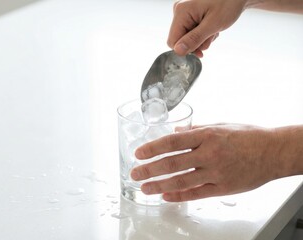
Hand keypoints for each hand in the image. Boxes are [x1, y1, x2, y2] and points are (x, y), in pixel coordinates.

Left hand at [130, 124, 282, 201]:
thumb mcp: (220, 125)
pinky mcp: (223, 188)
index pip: (172, 142)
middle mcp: (209, 154)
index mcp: (207, 136)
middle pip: (172, 163)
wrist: (273, 152)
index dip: (153, 148)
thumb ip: (196, 130)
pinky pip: (197, 193)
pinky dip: (179, 195)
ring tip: (145, 188)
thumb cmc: (247, 136)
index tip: (139, 154)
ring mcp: (216, 173)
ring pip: (182, 181)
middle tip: (135, 173)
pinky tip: (166, 196)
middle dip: (150, 169)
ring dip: (160, 185)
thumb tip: (176, 132)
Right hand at [167, 0, 246, 56]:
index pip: (172, 41)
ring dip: (202, 39)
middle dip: (196, 43)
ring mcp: (185, 13)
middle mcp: (179, 11)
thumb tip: (178, 51)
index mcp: (181, 11)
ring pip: (187, 38)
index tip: (201, 49)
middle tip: (211, 36)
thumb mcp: (213, 25)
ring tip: (214, 31)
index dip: (186, 49)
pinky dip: (203, 34)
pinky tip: (212, 28)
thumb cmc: (229, 4)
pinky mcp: (190, 15)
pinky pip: (191, 32)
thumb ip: (194, 39)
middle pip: (180, 40)